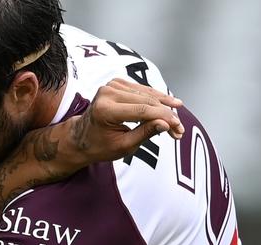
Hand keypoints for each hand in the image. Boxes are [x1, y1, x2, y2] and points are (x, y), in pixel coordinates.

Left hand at [68, 78, 184, 161]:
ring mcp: (110, 85)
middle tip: (180, 129)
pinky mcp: (116, 83)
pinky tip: (169, 104)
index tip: (178, 128)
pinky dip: (155, 98)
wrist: (81, 137)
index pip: (142, 111)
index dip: (164, 118)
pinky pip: (141, 90)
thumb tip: (166, 124)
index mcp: (105, 110)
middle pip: (146, 101)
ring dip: (164, 106)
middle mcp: (107, 94)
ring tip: (177, 120)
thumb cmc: (100, 146)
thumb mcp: (123, 146)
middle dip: (166, 115)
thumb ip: (145, 133)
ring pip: (146, 94)